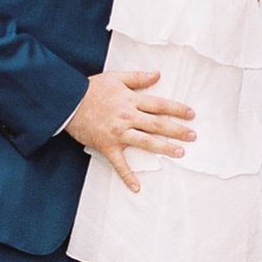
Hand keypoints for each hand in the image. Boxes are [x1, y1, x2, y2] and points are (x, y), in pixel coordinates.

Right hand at [65, 69, 194, 192]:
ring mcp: (119, 133)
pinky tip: (136, 187)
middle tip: (193, 136)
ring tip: (179, 153)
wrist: (68, 102)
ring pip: (146, 142)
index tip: (191, 114)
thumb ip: (138, 77)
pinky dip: (127, 176)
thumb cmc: (91, 89)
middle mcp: (128, 117)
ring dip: (164, 148)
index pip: (159, 105)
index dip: (177, 109)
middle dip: (177, 130)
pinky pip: (119, 163)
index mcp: (131, 100)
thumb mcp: (115, 77)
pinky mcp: (107, 146)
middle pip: (158, 124)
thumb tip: (157, 74)